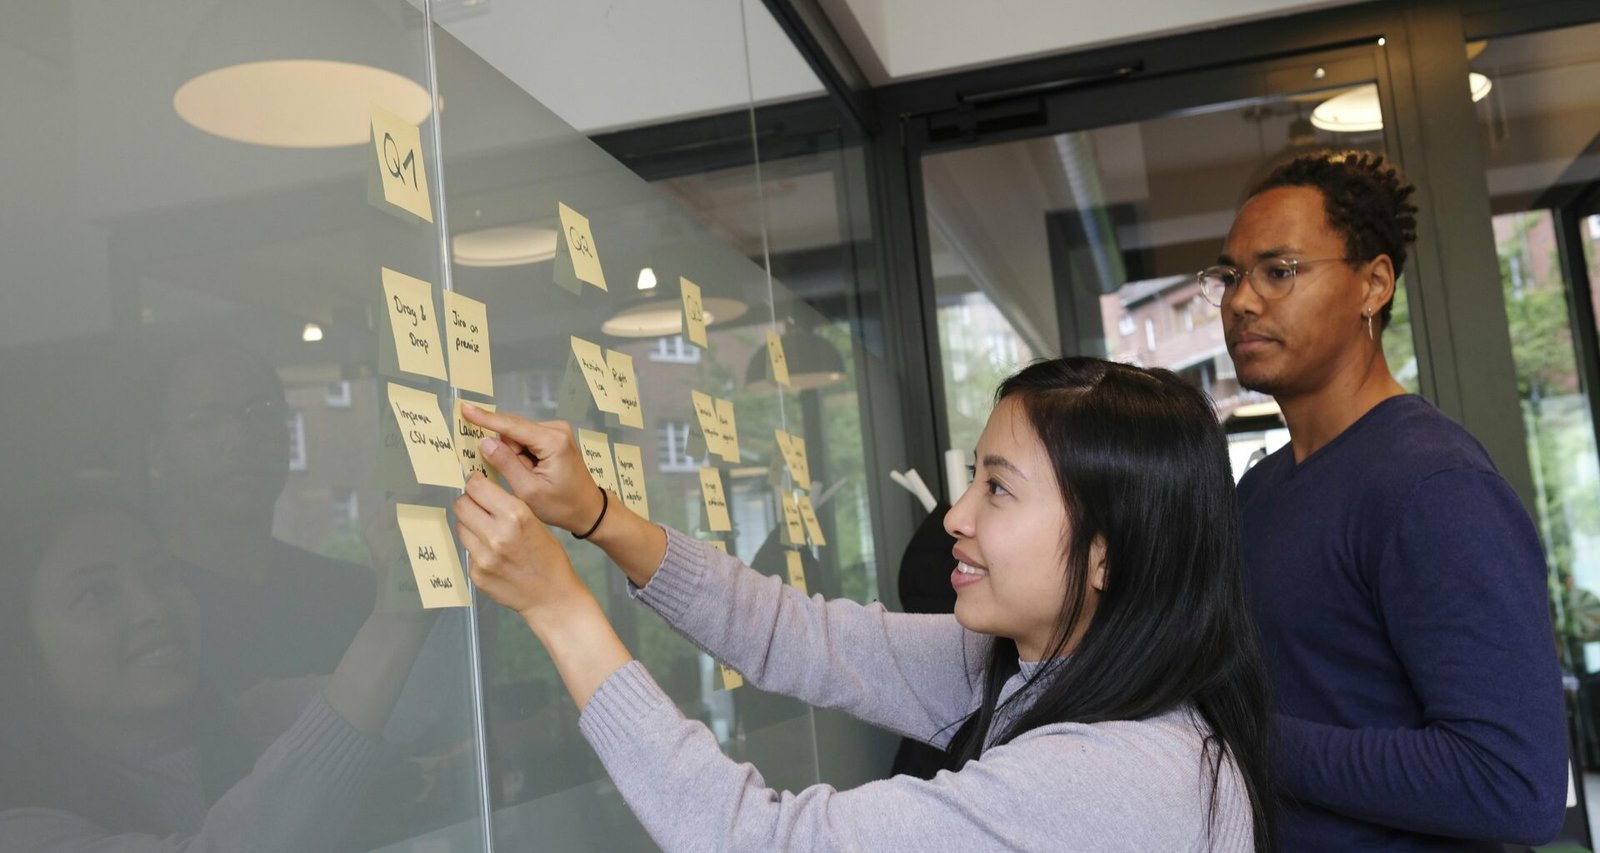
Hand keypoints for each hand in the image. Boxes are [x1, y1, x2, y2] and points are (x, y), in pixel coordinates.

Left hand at [454, 471, 591, 623]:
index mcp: (516, 516)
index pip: (476, 487)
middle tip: (478, 507)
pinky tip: (493, 556)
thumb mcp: (535, 522)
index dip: (474, 482)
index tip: (476, 483)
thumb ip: (507, 507)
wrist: (552, 596)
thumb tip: (481, 492)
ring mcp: (483, 557)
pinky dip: (477, 549)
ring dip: (470, 526)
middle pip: (461, 505)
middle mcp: (496, 535)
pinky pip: (468, 551)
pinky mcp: (476, 574)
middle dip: (468, 502)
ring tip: (488, 533)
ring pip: (460, 527)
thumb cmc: (548, 557)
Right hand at [460, 404, 603, 534]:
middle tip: (519, 478)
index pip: (511, 426)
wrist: (588, 509)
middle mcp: (556, 429)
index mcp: (552, 440)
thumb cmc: (561, 505)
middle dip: (506, 452)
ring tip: (530, 478)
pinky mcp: (554, 437)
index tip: (465, 408)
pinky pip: (526, 441)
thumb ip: (506, 464)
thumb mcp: (529, 491)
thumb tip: (485, 442)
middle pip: (513, 432)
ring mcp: (556, 431)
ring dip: (515, 456)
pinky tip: (531, 472)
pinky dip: (522, 456)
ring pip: (518, 437)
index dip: (485, 418)